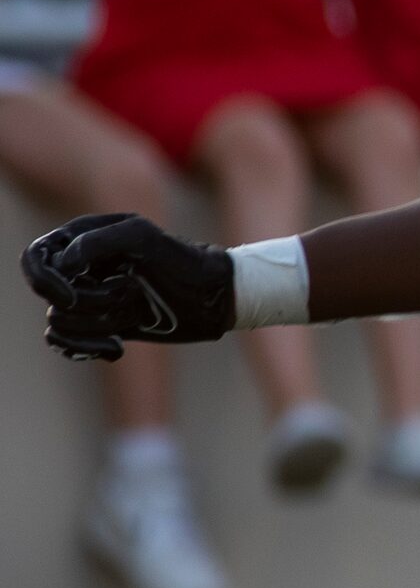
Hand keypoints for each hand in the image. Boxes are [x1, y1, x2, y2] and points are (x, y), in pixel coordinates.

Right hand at [21, 213, 234, 360]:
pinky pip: (66, 341)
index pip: (36, 257)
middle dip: (86, 302)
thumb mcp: (142, 238)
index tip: (71, 294)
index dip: (44, 279)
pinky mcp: (101, 324)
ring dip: (97, 324)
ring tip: (133, 314)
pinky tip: (116, 348)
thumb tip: (62, 268)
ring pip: (59, 321)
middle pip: (49, 294)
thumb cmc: (183, 261)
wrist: (215, 296)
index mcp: (83, 238)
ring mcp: (90, 297)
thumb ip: (96, 242)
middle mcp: (81, 267)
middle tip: (126, 295)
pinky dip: (86, 349)